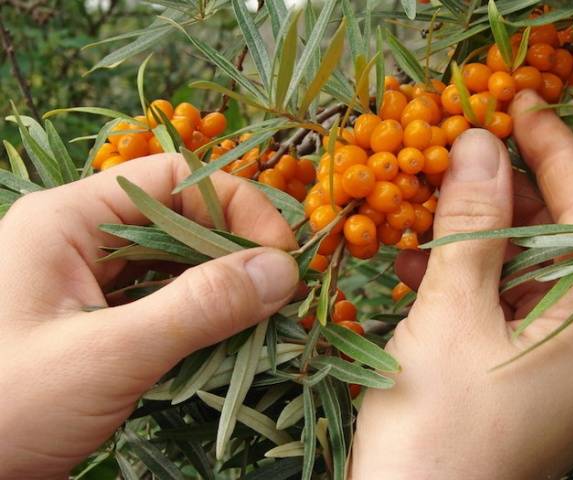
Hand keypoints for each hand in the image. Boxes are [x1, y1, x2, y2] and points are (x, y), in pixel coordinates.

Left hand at [0, 154, 298, 479]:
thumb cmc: (3, 410)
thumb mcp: (106, 355)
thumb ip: (198, 308)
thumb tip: (282, 271)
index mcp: (66, 219)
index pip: (171, 179)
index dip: (235, 206)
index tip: (282, 256)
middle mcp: (78, 239)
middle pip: (177, 218)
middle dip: (233, 250)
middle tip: (281, 291)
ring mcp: (87, 282)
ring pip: (174, 262)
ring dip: (221, 286)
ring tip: (262, 316)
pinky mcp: (97, 321)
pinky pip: (162, 301)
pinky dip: (199, 315)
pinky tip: (226, 336)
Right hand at [352, 90, 572, 478]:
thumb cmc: (437, 426)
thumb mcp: (451, 314)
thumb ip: (473, 227)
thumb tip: (479, 146)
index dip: (555, 153)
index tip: (519, 106)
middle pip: (561, 242)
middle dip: (508, 196)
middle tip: (460, 160)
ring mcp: (560, 365)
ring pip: (526, 273)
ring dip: (476, 239)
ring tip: (426, 217)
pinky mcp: (524, 377)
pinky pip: (505, 307)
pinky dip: (467, 280)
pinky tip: (421, 268)